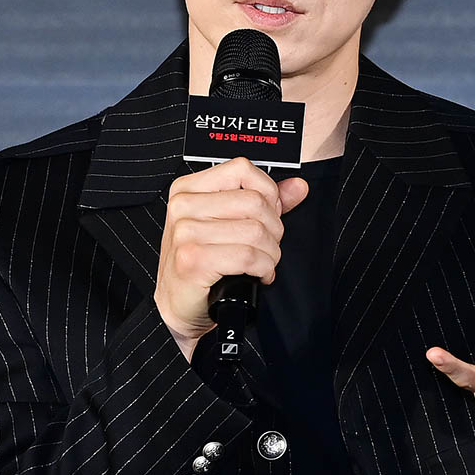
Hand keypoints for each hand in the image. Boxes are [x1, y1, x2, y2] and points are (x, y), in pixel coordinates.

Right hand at [154, 156, 307, 347]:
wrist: (177, 305)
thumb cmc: (201, 264)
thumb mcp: (228, 224)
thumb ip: (264, 201)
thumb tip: (297, 186)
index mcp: (189, 189)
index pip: (242, 169)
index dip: (267, 192)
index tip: (268, 214)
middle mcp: (183, 206)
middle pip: (254, 201)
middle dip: (273, 229)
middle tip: (267, 245)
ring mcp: (185, 232)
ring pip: (256, 230)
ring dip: (270, 253)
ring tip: (263, 262)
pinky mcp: (192, 259)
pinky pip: (248, 256)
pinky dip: (263, 268)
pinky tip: (258, 274)